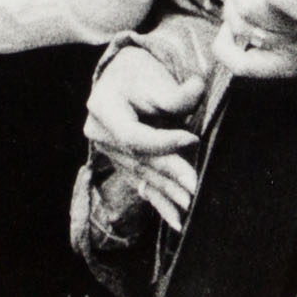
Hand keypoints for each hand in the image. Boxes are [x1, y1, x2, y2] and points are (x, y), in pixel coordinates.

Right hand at [85, 41, 206, 231]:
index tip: (192, 139)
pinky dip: (160, 201)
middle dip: (168, 172)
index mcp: (102, 107)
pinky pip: (140, 183)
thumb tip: (197, 88)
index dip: (162, 141)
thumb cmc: (142, 75)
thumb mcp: (156, 78)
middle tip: (194, 186)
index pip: (132, 135)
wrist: (124, 79)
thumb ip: (177, 92)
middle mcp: (98, 132)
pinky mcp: (119, 163)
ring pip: (140, 174)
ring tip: (188, 206)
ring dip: (166, 192)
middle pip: (137, 158)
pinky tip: (176, 220)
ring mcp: (106, 151)